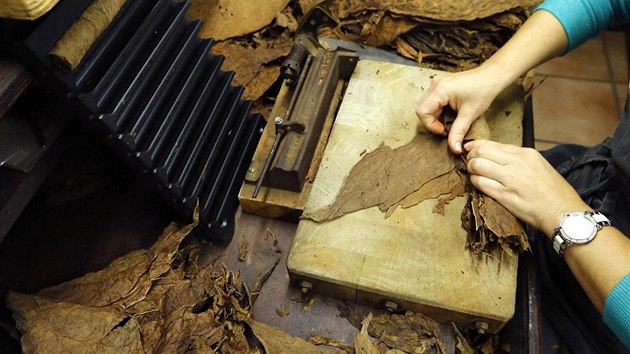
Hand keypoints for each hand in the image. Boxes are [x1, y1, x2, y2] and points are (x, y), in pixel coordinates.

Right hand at [416, 66, 504, 153]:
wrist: (491, 77)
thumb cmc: (483, 90)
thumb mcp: (470, 114)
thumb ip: (458, 132)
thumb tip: (454, 149)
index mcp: (440, 90)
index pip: (422, 112)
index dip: (431, 125)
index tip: (445, 130)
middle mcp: (435, 85)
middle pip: (423, 110)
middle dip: (434, 123)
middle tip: (449, 128)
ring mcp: (437, 83)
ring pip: (427, 106)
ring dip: (437, 117)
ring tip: (452, 120)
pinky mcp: (440, 85)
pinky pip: (433, 102)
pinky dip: (440, 111)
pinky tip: (451, 113)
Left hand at [464, 140, 589, 236]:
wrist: (564, 212)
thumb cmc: (553, 191)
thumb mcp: (538, 165)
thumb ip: (518, 159)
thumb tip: (497, 156)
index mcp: (525, 153)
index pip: (491, 144)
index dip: (476, 147)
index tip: (470, 151)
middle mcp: (517, 162)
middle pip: (480, 152)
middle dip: (471, 158)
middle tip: (471, 165)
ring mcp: (510, 178)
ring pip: (476, 165)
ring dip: (471, 170)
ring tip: (474, 176)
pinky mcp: (505, 195)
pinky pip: (480, 183)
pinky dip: (475, 183)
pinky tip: (479, 186)